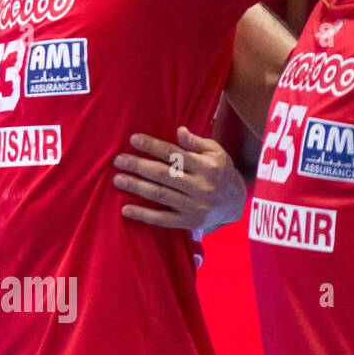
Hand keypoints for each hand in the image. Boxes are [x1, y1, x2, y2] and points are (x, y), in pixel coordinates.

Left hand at [112, 126, 245, 235]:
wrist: (235, 204)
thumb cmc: (220, 172)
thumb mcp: (216, 152)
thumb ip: (196, 142)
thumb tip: (179, 131)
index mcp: (208, 167)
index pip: (175, 154)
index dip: (153, 146)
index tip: (133, 139)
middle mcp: (202, 187)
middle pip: (164, 174)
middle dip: (139, 166)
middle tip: (118, 160)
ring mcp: (195, 207)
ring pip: (160, 195)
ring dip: (137, 187)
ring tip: (118, 179)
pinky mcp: (189, 222)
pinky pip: (163, 220)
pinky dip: (143, 215)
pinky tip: (125, 209)